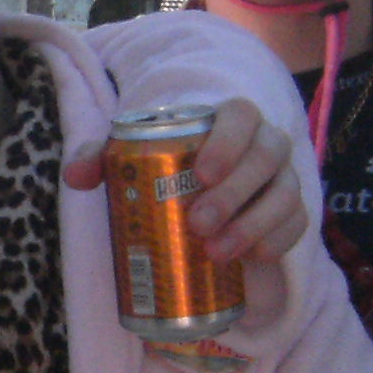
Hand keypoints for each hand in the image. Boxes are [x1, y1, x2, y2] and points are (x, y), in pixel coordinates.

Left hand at [61, 93, 306, 265]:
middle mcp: (265, 145)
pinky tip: (253, 258)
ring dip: (254, 224)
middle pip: (267, 156)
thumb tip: (76, 176)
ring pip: (285, 193)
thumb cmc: (169, 172)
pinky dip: (277, 241)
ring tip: (217, 252)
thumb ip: (103, 161)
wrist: (202, 203)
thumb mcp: (135, 163)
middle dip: (235, 192)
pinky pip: (296, 224)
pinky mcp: (292, 214)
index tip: (202, 173)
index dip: (228, 140)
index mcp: (230, 122)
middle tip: (198, 224)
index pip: (242, 114)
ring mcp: (283, 179)